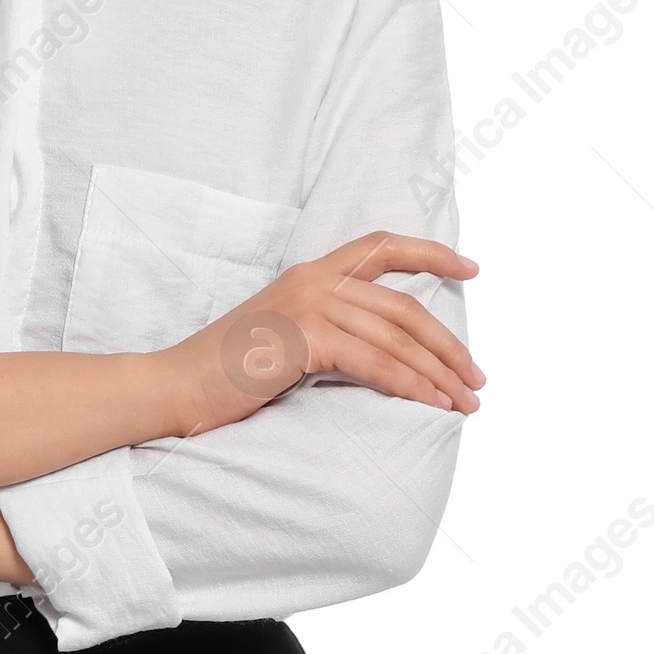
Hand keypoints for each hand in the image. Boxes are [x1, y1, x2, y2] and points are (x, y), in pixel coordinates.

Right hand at [166, 233, 483, 438]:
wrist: (176, 387)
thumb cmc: (226, 375)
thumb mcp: (284, 337)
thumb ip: (328, 328)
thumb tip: (381, 352)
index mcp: (311, 272)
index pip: (383, 248)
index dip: (433, 254)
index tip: (472, 267)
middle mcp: (315, 279)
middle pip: (405, 306)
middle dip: (448, 346)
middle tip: (477, 378)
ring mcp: (310, 305)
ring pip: (397, 338)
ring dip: (439, 374)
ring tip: (465, 402)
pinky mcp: (306, 338)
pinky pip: (377, 364)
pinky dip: (411, 387)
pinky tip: (433, 405)